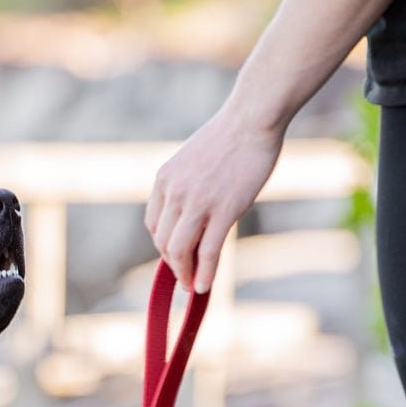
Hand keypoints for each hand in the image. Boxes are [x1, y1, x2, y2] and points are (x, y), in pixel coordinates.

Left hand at [145, 107, 284, 293]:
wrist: (252, 119)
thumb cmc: (229, 139)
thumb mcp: (192, 161)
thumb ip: (185, 188)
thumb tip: (189, 217)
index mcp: (164, 180)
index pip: (153, 224)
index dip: (163, 245)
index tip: (176, 255)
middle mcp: (175, 193)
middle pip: (163, 242)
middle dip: (173, 264)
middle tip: (185, 277)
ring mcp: (198, 203)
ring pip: (180, 251)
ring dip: (184, 274)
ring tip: (192, 285)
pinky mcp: (224, 210)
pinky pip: (209, 251)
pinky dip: (205, 274)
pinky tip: (204, 288)